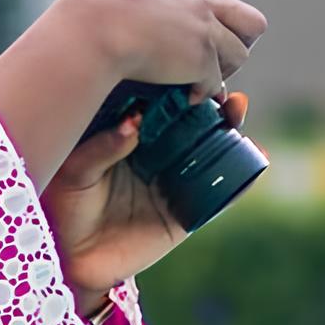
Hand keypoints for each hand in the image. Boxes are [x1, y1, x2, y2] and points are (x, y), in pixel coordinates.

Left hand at [43, 89, 253, 308]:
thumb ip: (103, 147)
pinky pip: (222, 193)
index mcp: (129, 136)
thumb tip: (134, 123)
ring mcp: (175, 181)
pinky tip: (258, 155)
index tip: (189, 66)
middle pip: (193, 120)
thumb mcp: (78, 171)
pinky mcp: (188, 213)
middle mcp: (157, 153)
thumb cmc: (67, 206)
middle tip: (221, 89)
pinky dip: (243, 176)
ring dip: (230, 127)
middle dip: (212, 100)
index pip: (161, 104)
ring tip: (236, 111)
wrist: (73, 259)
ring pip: (212, 149)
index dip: (179, 86)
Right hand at [52, 0, 265, 94]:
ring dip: (225, 66)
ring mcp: (203, 29)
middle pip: (246, 14)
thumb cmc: (84, 0)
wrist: (94, 27)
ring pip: (241, 49)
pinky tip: (188, 96)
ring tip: (204, 77)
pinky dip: (204, 91)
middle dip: (237, 35)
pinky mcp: (201, 60)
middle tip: (212, 47)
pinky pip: (216, 81)